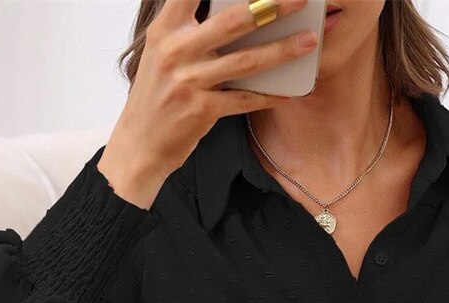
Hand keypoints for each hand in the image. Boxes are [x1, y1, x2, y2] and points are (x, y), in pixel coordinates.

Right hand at [98, 0, 319, 208]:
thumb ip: (188, 29)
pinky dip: (270, 95)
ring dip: (282, 50)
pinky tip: (291, 91)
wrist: (139, 144)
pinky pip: (244, 100)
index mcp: (165, 29)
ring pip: (245, 61)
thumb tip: (234, 12)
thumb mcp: (161, 53)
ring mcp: (189, 81)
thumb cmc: (156, 96)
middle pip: (232, 21)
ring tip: (309, 41)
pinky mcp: (202, 111)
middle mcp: (175, 51)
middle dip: (270, 7)